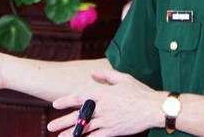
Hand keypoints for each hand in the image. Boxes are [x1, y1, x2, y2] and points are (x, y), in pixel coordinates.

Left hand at [48, 69, 163, 136]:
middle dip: (63, 121)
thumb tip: (92, 73)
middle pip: (79, 115)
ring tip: (60, 136)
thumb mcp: (123, 78)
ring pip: (85, 128)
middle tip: (51, 125)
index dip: (66, 100)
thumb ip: (106, 75)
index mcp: (104, 94)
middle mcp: (103, 108)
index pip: (80, 97)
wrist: (153, 108)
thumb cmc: (139, 92)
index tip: (55, 104)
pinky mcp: (113, 131)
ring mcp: (107, 121)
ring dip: (71, 133)